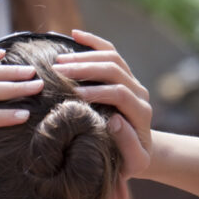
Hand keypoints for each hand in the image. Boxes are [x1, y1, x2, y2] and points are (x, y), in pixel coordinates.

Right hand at [52, 28, 152, 176]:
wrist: (139, 153)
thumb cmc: (128, 163)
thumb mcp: (132, 163)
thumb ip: (128, 145)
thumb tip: (115, 120)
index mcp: (140, 112)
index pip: (120, 93)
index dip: (97, 92)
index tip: (73, 96)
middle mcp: (139, 93)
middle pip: (114, 70)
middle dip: (85, 69)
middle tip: (58, 71)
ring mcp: (132, 82)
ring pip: (112, 58)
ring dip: (84, 56)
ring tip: (58, 61)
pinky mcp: (124, 76)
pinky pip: (111, 52)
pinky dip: (93, 42)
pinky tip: (74, 34)